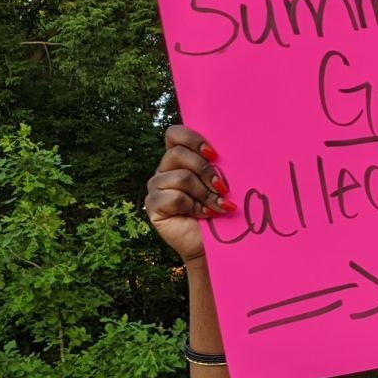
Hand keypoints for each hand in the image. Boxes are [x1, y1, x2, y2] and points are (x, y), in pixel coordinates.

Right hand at [144, 125, 232, 264]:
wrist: (216, 243)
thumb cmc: (220, 209)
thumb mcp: (221, 182)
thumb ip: (217, 165)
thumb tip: (224, 153)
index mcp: (179, 158)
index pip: (175, 134)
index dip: (193, 140)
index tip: (215, 155)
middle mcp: (164, 169)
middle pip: (178, 154)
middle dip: (205, 171)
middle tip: (223, 188)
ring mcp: (156, 187)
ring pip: (181, 177)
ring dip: (205, 194)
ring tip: (218, 207)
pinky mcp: (153, 205)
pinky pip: (174, 197)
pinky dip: (194, 207)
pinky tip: (204, 215)